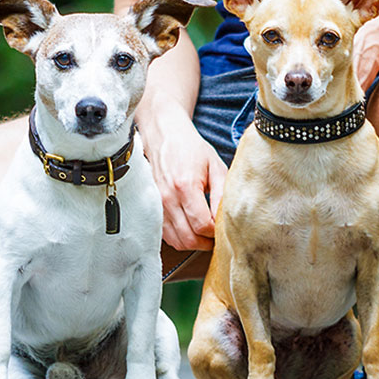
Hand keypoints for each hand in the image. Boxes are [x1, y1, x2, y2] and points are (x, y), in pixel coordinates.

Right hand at [139, 95, 226, 250]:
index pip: (202, 225)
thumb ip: (221, 194)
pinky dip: (180, 238)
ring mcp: (157, 205)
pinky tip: (191, 229)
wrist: (164, 135)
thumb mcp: (214, 166)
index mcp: (185, 187)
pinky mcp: (152, 208)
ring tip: (206, 234)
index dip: (216, 232)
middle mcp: (167, 199)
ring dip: (193, 243)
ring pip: (176, 241)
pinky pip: (166, 235)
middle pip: (189, 238)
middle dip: (206, 242)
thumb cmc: (190, 148)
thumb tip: (226, 219)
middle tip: (217, 236)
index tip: (223, 227)